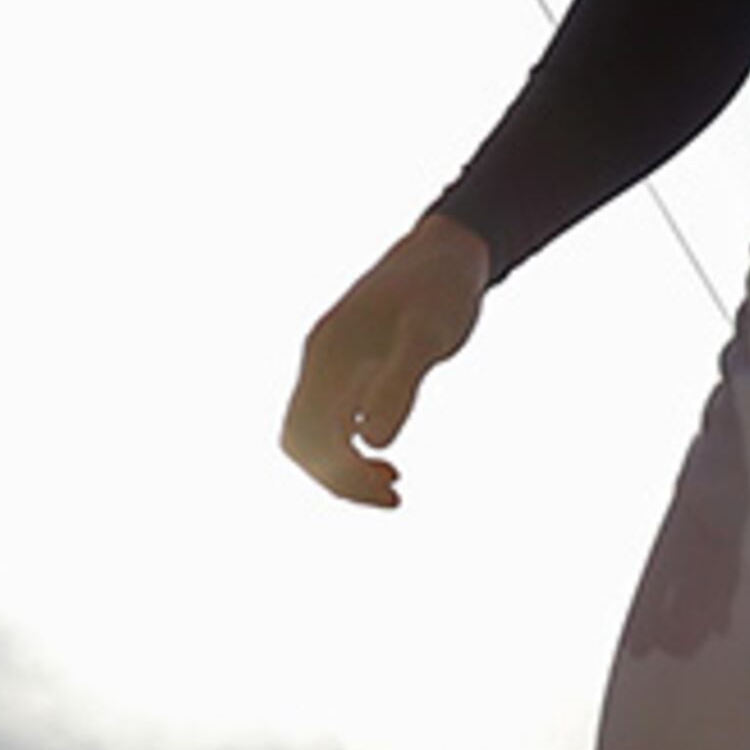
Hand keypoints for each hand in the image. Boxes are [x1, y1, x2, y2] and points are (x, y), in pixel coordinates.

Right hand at [279, 214, 493, 505]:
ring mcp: (333, 364)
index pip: (308, 435)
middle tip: (395, 498)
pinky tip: (388, 459)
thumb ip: (400, 385)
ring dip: (345, 468)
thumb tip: (373, 441)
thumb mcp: (428, 337)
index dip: (340, 475)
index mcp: (328, 357)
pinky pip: (333, 419)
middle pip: (303, 441)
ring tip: (394, 487)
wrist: (447, 252)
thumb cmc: (441, 289)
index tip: (390, 493)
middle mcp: (321, 362)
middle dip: (340, 479)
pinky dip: (352, 449)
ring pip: (316, 433)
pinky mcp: (352, 367)